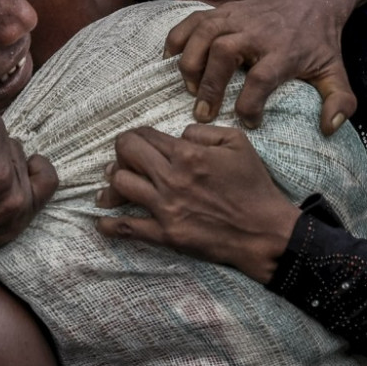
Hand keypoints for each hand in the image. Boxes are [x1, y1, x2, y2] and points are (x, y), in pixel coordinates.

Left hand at [95, 124, 299, 283]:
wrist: (264, 232)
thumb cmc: (253, 186)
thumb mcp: (237, 142)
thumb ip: (203, 131)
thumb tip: (179, 135)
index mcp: (187, 154)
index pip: (145, 136)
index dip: (137, 134)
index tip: (137, 139)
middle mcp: (171, 179)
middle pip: (126, 154)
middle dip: (121, 150)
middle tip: (124, 155)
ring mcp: (166, 208)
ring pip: (121, 185)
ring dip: (114, 181)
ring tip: (113, 182)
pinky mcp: (166, 234)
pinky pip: (129, 228)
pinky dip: (110, 224)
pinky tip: (101, 220)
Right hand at [165, 0, 356, 134]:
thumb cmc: (318, 41)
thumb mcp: (335, 71)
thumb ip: (339, 102)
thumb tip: (330, 129)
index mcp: (284, 51)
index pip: (262, 78)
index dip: (250, 104)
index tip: (249, 121)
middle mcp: (257, 32)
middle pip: (224, 52)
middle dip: (210, 84)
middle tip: (203, 113)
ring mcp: (236, 17)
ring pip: (203, 34)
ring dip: (190, 63)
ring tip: (189, 88)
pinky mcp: (222, 10)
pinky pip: (191, 21)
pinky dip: (177, 39)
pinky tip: (170, 61)